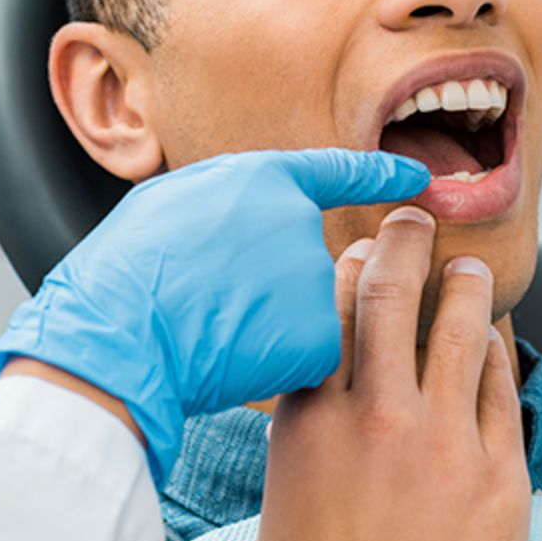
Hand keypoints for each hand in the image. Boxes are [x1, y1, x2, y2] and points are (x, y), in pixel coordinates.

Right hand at [0, 149, 428, 484]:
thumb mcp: (172, 203)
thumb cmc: (127, 272)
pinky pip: (304, 358)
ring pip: (308, 315)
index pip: (340, 172)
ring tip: (214, 331)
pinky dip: (274, 367)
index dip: (382, 174)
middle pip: (312, 264)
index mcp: (265, 181)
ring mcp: (314, 283)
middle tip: (219, 302)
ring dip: (273, 328)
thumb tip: (247, 218)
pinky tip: (230, 362)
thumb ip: (229, 205)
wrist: (119, 335)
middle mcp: (303, 226)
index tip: (421, 178)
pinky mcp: (318, 339)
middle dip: (278, 288)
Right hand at [248, 206, 529, 540]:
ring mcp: (441, 446)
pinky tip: (497, 343)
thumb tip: (315, 420)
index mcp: (306, 424)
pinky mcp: (499, 481)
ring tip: (470, 270)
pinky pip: (503, 392)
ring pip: (460, 331)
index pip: (327, 312)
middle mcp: (372, 419)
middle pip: (392, 296)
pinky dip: (497, 355)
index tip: (360, 247)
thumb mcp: (279, 512)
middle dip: (405, 242)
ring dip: (465, 288)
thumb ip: (302, 449)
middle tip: (416, 217)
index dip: (348, 266)